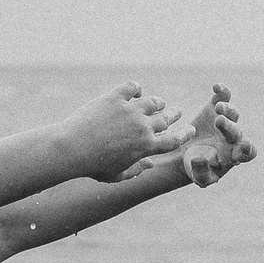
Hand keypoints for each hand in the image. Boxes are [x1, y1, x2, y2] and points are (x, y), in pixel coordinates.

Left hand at [63, 83, 187, 181]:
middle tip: (177, 111)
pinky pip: (132, 87)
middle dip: (174, 115)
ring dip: (158, 102)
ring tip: (159, 102)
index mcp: (146, 147)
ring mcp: (130, 110)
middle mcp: (143, 126)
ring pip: (152, 102)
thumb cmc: (93, 166)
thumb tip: (149, 164)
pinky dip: (136, 88)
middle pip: (166, 118)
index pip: (174, 140)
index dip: (184, 135)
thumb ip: (135, 170)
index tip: (190, 130)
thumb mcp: (116, 175)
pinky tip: (136, 91)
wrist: (73, 148)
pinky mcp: (115, 97)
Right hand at [174, 85, 256, 186]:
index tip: (245, 146)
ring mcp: (226, 121)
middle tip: (219, 121)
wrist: (188, 152)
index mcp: (234, 155)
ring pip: (233, 113)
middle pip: (236, 131)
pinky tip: (217, 86)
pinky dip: (222, 91)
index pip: (247, 153)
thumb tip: (200, 159)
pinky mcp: (215, 108)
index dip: (248, 149)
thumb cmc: (198, 168)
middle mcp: (234, 137)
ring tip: (218, 108)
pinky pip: (222, 97)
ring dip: (227, 110)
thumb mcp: (200, 177)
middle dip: (229, 126)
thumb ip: (201, 172)